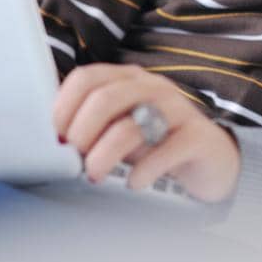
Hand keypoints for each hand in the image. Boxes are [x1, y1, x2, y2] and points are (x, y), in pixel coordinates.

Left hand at [53, 65, 240, 203]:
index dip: (63, 106)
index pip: (86, 78)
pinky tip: (134, 183)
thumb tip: (51, 141)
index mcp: (126, 79)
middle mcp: (151, 87)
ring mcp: (177, 109)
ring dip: (104, 155)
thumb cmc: (155, 143)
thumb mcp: (119, 128)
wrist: (209, 161)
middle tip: (73, 158)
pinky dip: (144, 170)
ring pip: (132, 126)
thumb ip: (90, 126)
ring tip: (95, 175)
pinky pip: (167, 150)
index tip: (54, 137)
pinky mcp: (198, 136)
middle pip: (105, 99)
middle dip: (80, 132)